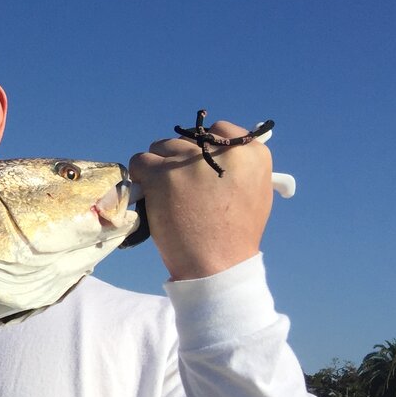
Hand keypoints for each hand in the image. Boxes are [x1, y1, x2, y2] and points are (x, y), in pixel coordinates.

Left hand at [129, 119, 274, 280]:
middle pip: (188, 139)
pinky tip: (147, 191)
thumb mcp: (255, 191)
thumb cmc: (236, 235)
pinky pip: (140, 161)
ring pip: (161, 146)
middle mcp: (221, 150)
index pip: (220, 130)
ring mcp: (188, 161)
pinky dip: (140, 174)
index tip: (199, 165)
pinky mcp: (161, 174)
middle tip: (180, 184)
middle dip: (180, 157)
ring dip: (159, 165)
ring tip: (165, 191)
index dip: (205, 147)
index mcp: (250, 152)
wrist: (217, 265)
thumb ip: (239, 166)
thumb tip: (214, 148)